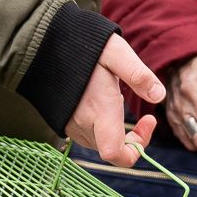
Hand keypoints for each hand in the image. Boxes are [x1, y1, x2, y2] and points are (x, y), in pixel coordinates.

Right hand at [65, 35, 163, 167]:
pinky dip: (99, 126)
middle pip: (111, 148)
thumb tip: (158, 95)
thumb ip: (137, 74)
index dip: (136, 149)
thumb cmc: (78, 44)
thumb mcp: (115, 52)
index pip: (115, 154)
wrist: (38, 42)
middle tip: (144, 117)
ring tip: (119, 103)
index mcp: (99, 110)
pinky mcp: (61, 119)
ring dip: (115, 132)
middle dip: (131, 138)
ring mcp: (69, 123)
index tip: (148, 121)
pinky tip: (101, 102)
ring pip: (99, 142)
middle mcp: (82, 123)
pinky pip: (85, 134)